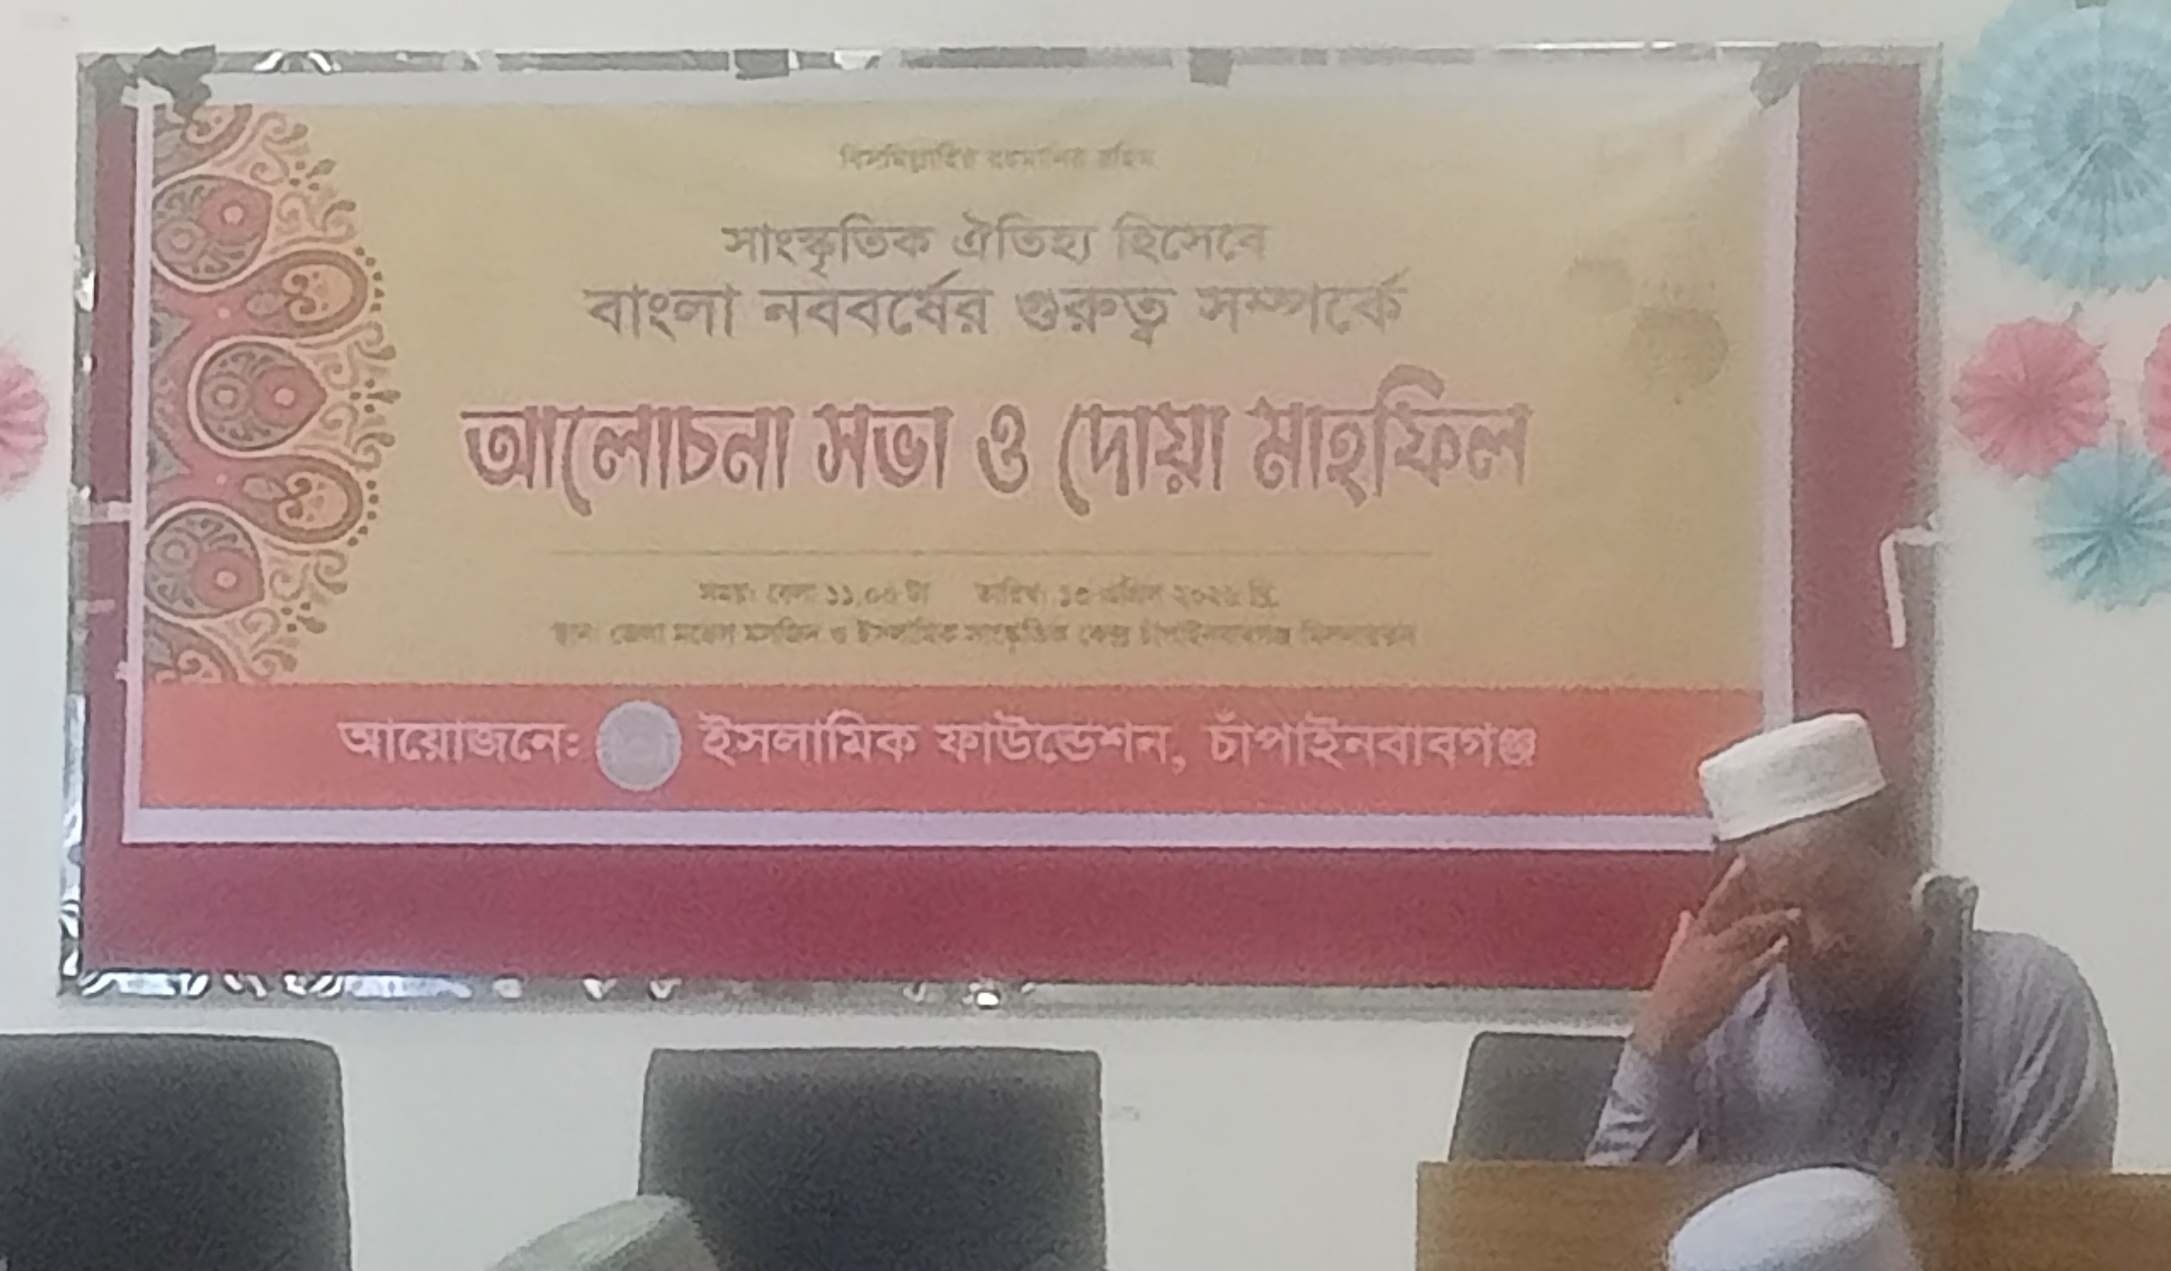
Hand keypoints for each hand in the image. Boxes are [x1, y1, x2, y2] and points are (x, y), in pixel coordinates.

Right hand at [1630, 858, 1796, 1060]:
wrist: (1665, 1026)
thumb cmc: (1668, 996)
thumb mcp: (1672, 959)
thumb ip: (1681, 934)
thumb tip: (1686, 915)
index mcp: (1691, 938)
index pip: (1712, 903)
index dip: (1729, 882)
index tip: (1744, 863)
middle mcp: (1705, 944)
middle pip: (1734, 914)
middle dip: (1758, 901)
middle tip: (1782, 888)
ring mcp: (1719, 962)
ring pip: (1748, 934)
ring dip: (1772, 922)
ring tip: (1794, 914)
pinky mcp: (1731, 982)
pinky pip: (1757, 963)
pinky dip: (1773, 953)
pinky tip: (1786, 946)